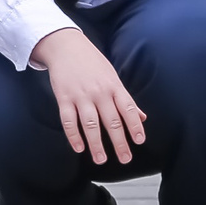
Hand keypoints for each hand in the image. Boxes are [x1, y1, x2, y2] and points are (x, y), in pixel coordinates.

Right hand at [29, 25, 146, 165]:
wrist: (65, 45)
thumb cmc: (92, 62)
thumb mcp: (112, 76)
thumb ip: (125, 99)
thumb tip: (142, 117)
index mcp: (114, 86)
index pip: (128, 109)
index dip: (135, 126)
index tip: (139, 141)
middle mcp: (99, 92)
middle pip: (111, 121)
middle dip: (119, 142)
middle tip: (125, 158)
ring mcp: (80, 95)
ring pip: (90, 124)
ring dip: (96, 144)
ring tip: (101, 159)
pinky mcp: (63, 97)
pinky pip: (68, 120)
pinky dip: (73, 135)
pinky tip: (79, 148)